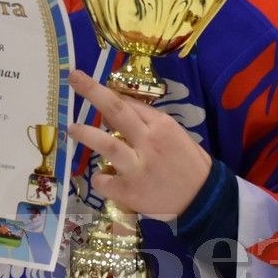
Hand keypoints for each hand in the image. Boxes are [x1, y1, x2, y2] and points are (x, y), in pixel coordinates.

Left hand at [65, 70, 211, 220]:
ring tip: (73, 128)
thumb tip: (117, 112)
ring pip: (106, 144)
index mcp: (162, 125)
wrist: (203, 199)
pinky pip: (104, 181)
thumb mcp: (175, 135)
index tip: (90, 85)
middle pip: (116, 110)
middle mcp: (148, 142)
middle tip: (74, 78)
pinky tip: (103, 177)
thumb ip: (149, 123)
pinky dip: (99, 178)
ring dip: (86, 133)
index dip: (107, 93)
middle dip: (92, 91)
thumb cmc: (189, 164)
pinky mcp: (129, 191)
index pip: (129, 103)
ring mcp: (137, 167)